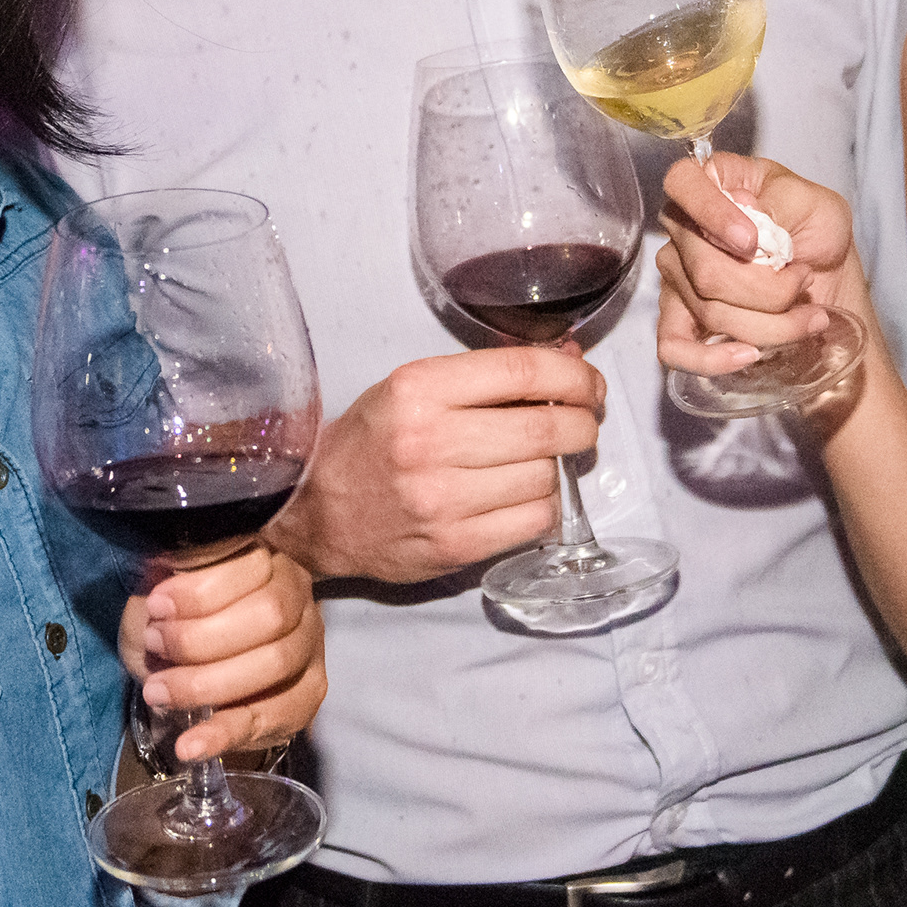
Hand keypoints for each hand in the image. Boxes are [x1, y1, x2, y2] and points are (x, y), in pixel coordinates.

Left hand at [119, 540, 324, 764]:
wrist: (193, 669)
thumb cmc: (175, 620)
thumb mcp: (158, 593)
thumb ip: (160, 584)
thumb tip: (159, 585)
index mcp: (263, 558)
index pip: (252, 566)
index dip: (202, 590)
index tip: (156, 607)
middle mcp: (297, 594)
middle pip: (270, 615)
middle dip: (201, 637)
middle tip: (154, 646)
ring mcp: (309, 644)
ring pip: (276, 664)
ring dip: (207, 683)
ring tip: (158, 692)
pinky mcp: (308, 692)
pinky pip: (275, 716)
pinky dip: (226, 733)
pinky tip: (190, 745)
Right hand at [266, 349, 602, 583]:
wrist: (317, 510)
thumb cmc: (371, 441)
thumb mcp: (413, 386)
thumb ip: (487, 375)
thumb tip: (568, 362)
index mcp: (418, 389)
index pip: (522, 371)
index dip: (573, 377)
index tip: (589, 384)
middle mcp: (429, 442)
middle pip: (545, 428)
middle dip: (581, 423)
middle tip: (582, 423)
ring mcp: (442, 499)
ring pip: (545, 476)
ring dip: (556, 467)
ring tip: (536, 462)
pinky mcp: (455, 544)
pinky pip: (534, 521)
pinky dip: (544, 507)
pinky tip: (525, 496)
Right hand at [655, 150, 857, 380]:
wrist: (827, 279)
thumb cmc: (816, 232)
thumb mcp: (816, 205)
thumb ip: (779, 205)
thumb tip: (747, 222)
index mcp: (711, 183)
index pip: (682, 183)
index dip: (712, 213)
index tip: (754, 241)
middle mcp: (684, 227)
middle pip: (706, 270)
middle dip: (769, 289)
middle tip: (803, 279)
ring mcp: (677, 276)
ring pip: (710, 311)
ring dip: (771, 324)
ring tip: (808, 316)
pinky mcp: (681, 320)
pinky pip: (674, 347)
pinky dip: (712, 358)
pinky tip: (749, 355)